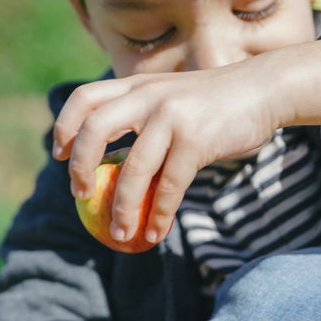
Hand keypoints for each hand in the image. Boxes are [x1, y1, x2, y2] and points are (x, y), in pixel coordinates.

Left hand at [53, 60, 282, 245]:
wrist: (262, 90)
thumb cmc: (216, 103)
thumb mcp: (173, 100)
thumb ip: (145, 118)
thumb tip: (119, 161)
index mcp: (137, 86)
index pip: (85, 99)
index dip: (65, 127)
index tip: (57, 155)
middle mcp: (148, 97)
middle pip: (96, 129)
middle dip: (81, 167)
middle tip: (81, 196)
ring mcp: (171, 117)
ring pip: (134, 169)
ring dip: (123, 208)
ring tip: (121, 234)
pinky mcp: (195, 141)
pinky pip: (170, 186)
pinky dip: (160, 214)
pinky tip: (155, 232)